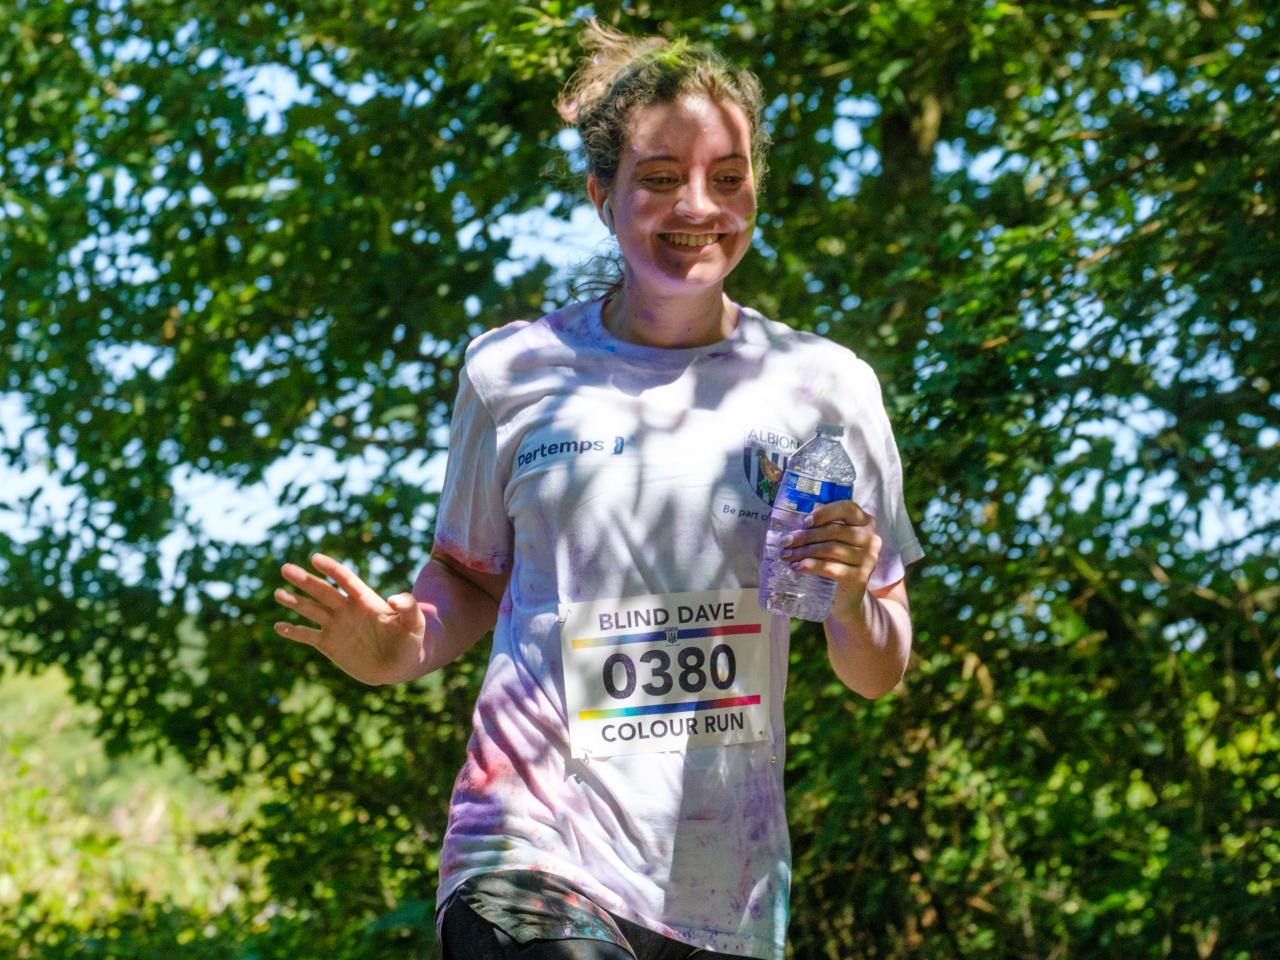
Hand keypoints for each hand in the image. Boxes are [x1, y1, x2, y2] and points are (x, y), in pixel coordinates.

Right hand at [273, 553, 425, 684]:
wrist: (400, 665)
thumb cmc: (411, 641)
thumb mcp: (415, 623)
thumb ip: (408, 607)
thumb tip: (394, 598)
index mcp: (366, 600)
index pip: (346, 580)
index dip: (332, 569)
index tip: (316, 558)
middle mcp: (347, 609)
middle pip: (323, 591)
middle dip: (305, 580)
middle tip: (285, 568)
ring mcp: (336, 626)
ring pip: (311, 610)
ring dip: (295, 602)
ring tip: (278, 593)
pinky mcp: (329, 644)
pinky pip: (308, 636)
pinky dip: (293, 632)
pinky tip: (279, 626)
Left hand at [779, 500, 881, 615]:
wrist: (846, 597)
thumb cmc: (836, 563)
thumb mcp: (832, 542)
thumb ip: (821, 528)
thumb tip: (794, 522)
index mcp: (865, 523)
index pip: (848, 508)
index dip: (824, 513)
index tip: (804, 522)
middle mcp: (871, 539)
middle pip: (835, 531)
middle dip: (806, 536)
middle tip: (785, 542)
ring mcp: (868, 559)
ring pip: (831, 548)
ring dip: (804, 551)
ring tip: (787, 555)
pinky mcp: (860, 577)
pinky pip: (831, 567)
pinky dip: (811, 566)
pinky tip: (797, 567)